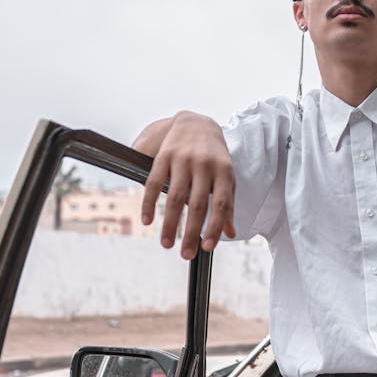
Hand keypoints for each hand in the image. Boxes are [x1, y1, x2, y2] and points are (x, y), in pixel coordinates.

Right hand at [134, 111, 235, 258]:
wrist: (196, 122)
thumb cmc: (214, 156)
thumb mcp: (226, 176)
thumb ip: (227, 204)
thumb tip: (230, 233)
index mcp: (223, 171)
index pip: (220, 204)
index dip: (214, 227)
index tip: (207, 248)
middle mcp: (203, 165)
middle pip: (196, 205)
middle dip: (191, 233)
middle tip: (186, 255)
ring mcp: (182, 160)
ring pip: (174, 198)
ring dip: (170, 224)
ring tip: (167, 244)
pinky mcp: (163, 156)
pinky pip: (154, 183)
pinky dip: (149, 203)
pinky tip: (147, 221)